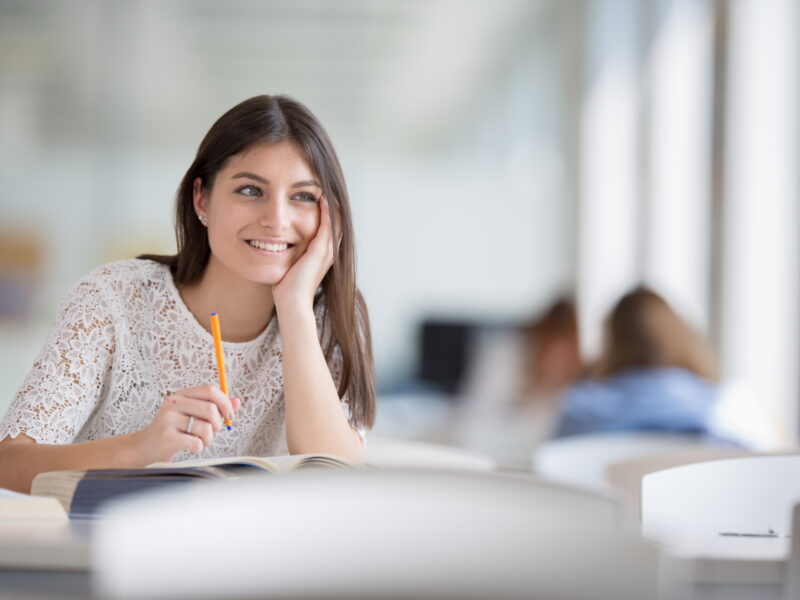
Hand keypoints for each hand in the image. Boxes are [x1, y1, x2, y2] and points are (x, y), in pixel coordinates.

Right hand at [131, 385, 240, 463]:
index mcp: (182, 395)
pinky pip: (196, 443)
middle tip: (212, 432)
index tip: (229, 415)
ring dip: (208, 439)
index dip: (225, 403)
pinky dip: (198, 448)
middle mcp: (174, 403)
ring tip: (199, 441)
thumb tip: (237, 401)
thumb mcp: (193, 415)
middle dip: (217, 424)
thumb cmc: (173, 432)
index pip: (210, 390)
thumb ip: (215, 408)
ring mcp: (168, 419)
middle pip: (210, 409)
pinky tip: (190, 447)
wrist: (144, 448)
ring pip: (205, 428)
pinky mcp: (166, 437)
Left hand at [272, 196, 337, 311]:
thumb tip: (275, 246)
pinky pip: (328, 225)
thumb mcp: (290, 266)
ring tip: (326, 187)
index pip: (331, 228)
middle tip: (326, 186)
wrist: (292, 305)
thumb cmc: (287, 289)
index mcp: (323, 255)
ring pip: (336, 221)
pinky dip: (327, 210)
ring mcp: (328, 251)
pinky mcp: (321, 251)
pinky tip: (322, 197)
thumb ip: (289, 254)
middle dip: (333, 204)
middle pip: (337, 222)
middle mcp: (330, 252)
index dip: (328, 212)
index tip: (320, 196)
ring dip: (332, 204)